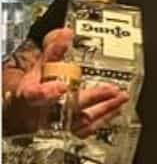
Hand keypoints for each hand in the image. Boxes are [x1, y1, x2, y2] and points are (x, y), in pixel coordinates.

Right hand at [5, 29, 128, 137]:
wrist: (28, 109)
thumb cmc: (33, 86)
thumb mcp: (38, 66)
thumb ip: (52, 50)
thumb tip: (65, 33)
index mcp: (29, 93)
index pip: (34, 94)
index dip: (47, 92)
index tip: (62, 86)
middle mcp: (43, 112)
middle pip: (65, 107)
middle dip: (91, 98)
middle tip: (111, 89)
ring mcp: (57, 124)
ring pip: (81, 119)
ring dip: (104, 108)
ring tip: (121, 96)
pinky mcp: (70, 130)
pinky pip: (88, 128)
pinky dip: (104, 118)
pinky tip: (117, 108)